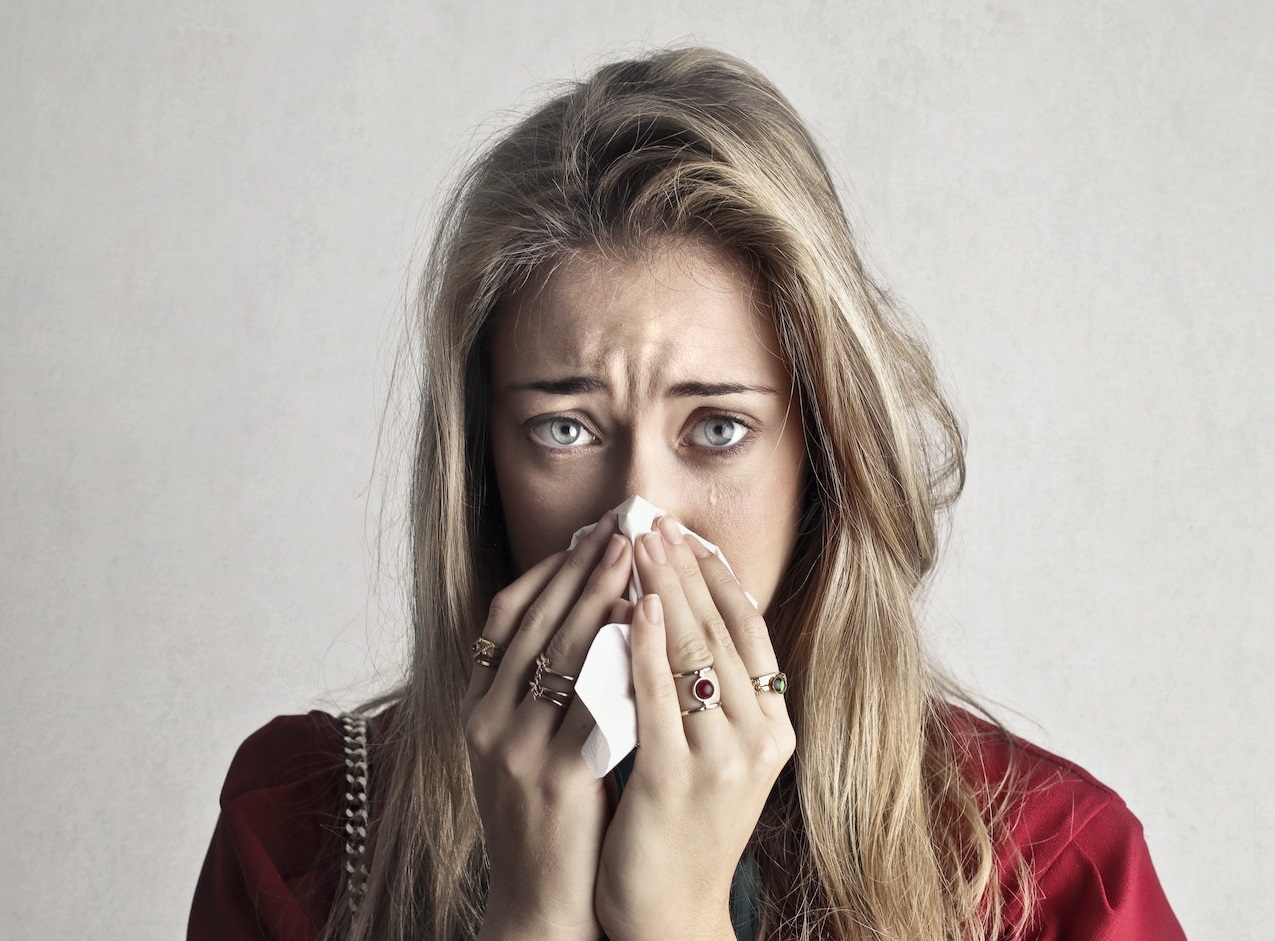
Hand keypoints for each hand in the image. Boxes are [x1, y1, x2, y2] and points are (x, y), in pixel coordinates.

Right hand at [462, 512, 633, 940]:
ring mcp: (515, 748)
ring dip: (599, 597)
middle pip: (534, 623)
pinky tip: (644, 627)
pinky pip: (590, 701)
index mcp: (477, 709)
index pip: (505, 618)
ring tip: (633, 555)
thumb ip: (542, 690)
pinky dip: (617, 657)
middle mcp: (486, 722)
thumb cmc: (547, 822)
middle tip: (619, 527)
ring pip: (560, 652)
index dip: (545, 572)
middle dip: (579, 569)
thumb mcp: (524, 747)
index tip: (584, 535)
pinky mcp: (554, 776)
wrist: (541, 904)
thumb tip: (590, 619)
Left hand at [595, 517, 795, 940]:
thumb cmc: (683, 823)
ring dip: (663, 591)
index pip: (749, 630)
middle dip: (684, 570)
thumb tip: (681, 613)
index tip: (687, 534)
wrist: (670, 912)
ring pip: (694, 654)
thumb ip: (708, 691)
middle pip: (721, 631)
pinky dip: (645, 648)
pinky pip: (660, 698)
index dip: (717, 576)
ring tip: (637, 543)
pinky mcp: (677, 780)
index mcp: (773, 726)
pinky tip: (629, 607)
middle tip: (653, 521)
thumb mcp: (716, 752)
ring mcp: (722, 759)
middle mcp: (759, 737)